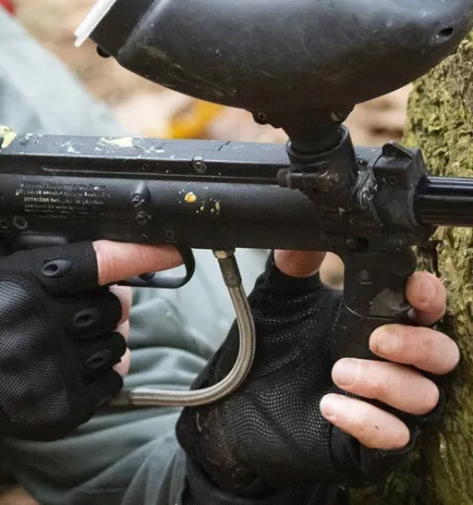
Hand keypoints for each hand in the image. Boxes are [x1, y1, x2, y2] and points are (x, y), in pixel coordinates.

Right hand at [0, 228, 180, 455]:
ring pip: (117, 345)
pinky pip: (110, 383)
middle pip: (116, 306)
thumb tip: (95, 242)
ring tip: (68, 336)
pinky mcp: (58, 409)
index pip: (100, 262)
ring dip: (102, 338)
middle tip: (81, 303)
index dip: (142, 255)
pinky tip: (71, 364)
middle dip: (108, 301)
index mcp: (24, 280)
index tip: (172, 252)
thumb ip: (31, 242)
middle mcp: (40, 325)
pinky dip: (101, 372)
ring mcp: (51, 371)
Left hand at [175, 250, 457, 498]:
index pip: (427, 310)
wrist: (234, 407)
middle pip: (443, 355)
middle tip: (376, 340)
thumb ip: (295, 265)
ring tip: (339, 373)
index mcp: (379, 325)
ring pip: (425, 397)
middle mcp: (392, 367)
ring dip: (387, 382)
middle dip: (419, 344)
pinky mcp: (369, 446)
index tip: (414, 288)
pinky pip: (395, 438)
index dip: (429, 298)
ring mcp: (386, 407)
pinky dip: (370, 421)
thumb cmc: (269, 351)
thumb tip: (303, 231)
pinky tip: (331, 405)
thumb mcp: (280, 303)